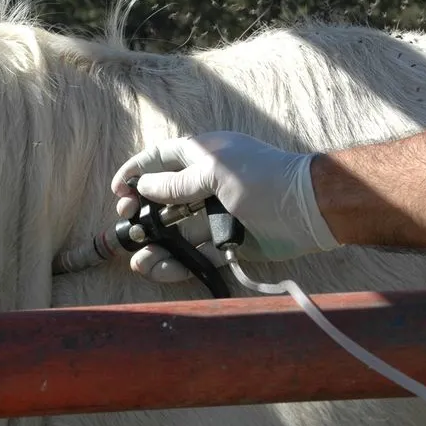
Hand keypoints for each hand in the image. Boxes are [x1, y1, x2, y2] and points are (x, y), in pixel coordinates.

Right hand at [110, 131, 340, 282]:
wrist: (308, 210)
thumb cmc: (262, 179)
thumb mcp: (215, 172)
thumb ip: (177, 182)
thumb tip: (144, 186)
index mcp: (202, 156)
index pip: (159, 158)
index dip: (135, 172)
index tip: (117, 191)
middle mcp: (205, 184)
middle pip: (162, 198)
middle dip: (141, 212)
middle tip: (128, 224)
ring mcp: (215, 214)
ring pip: (175, 231)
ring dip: (154, 244)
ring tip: (140, 259)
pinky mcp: (226, 241)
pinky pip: (194, 253)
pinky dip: (177, 262)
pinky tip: (162, 268)